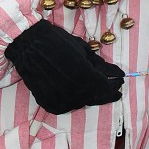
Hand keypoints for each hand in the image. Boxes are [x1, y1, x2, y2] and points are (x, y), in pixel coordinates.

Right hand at [5, 19, 124, 113]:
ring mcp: (60, 99)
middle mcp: (73, 91)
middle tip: (108, 86)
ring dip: (88, 96)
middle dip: (104, 92)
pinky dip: (72, 100)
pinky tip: (73, 90)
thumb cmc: (58, 42)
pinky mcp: (49, 104)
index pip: (106, 88)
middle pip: (95, 98)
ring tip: (87, 85)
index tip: (119, 84)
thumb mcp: (83, 50)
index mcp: (84, 76)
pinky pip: (66, 106)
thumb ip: (101, 66)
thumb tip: (118, 74)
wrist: (29, 45)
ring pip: (81, 103)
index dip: (114, 87)